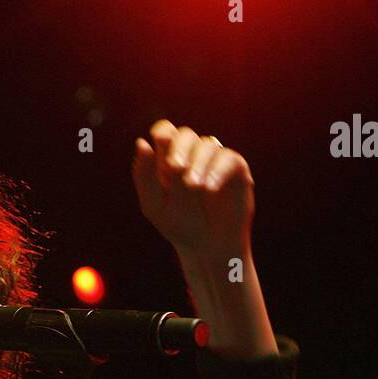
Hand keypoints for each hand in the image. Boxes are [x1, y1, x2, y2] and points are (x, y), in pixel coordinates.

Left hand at [131, 120, 255, 257]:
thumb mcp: (154, 204)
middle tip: (176, 168)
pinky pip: (229, 158)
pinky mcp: (236, 169)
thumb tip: (141, 142)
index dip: (163, 133)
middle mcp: (192, 155)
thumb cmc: (178, 225)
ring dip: (198, 163)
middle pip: (186, 134)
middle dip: (180, 148)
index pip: (164, 131)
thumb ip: (145, 175)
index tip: (161, 145)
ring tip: (194, 187)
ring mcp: (214, 160)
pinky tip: (210, 188)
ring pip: (207, 145)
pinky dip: (218, 170)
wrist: (208, 247)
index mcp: (168, 160)